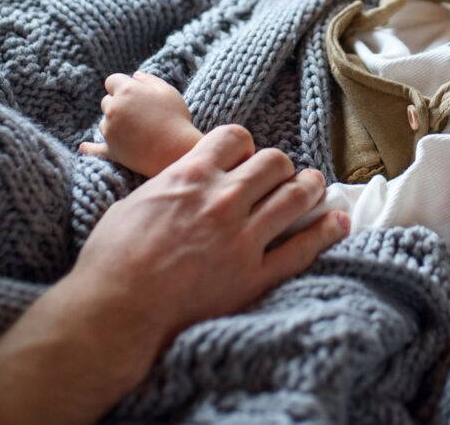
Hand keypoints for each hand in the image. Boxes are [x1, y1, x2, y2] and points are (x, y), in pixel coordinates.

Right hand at [71, 124, 349, 349]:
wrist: (116, 311)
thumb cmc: (111, 259)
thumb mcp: (132, 202)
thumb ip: (168, 186)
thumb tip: (177, 183)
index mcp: (191, 175)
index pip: (235, 138)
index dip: (244, 144)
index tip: (244, 155)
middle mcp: (224, 199)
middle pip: (272, 163)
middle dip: (279, 165)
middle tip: (281, 173)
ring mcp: (243, 238)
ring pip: (294, 197)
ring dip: (309, 187)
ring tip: (315, 185)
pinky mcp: (254, 276)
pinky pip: (302, 248)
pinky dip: (325, 232)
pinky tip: (338, 223)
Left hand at [80, 72, 200, 176]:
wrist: (175, 151)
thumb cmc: (175, 118)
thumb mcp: (167, 91)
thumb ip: (149, 79)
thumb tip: (135, 75)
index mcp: (126, 91)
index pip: (111, 80)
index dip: (121, 85)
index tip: (132, 92)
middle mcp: (113, 109)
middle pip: (106, 102)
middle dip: (117, 104)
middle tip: (138, 112)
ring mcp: (110, 130)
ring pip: (104, 122)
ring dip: (114, 123)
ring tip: (136, 130)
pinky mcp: (111, 150)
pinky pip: (96, 148)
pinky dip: (90, 148)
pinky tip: (82, 147)